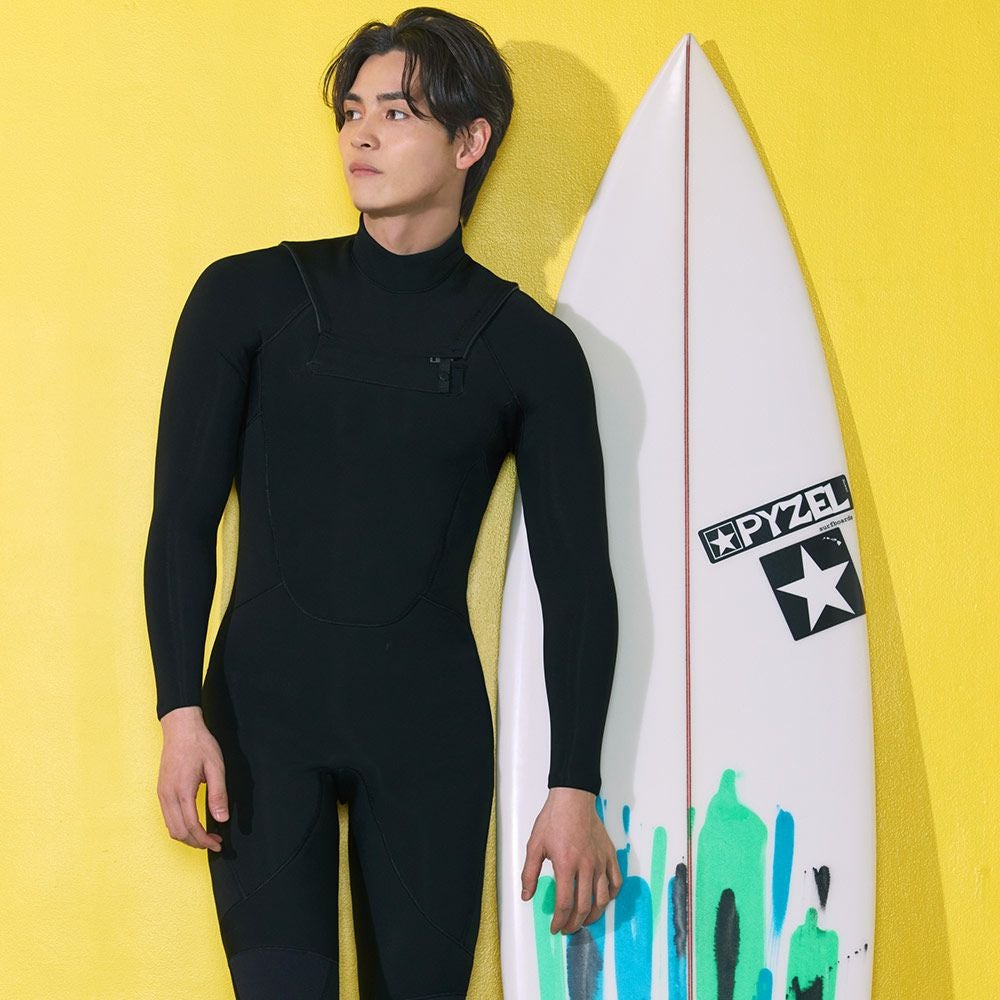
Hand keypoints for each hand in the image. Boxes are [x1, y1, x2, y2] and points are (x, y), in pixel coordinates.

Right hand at [156, 706, 228, 852]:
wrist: (180, 728)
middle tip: (214, 842)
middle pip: (178, 832)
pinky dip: (179, 827)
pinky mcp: (161, 791)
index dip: (205, 840)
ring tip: (205, 836)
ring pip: (170, 827)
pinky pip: (167, 817)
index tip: (218, 843)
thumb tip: (221, 819)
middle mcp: (168, 795)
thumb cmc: (199, 744)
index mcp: (182, 790)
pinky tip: (193, 824)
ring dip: (187, 836)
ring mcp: (162, 793)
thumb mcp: (216, 767)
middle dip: (196, 842)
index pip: (192, 826)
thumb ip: (218, 794)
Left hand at [520, 786, 622, 934]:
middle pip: (584, 906)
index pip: (565, 903)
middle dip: (575, 923)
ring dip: (594, 915)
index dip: (559, 920)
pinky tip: (603, 900)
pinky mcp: (610, 855)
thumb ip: (529, 873)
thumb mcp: (535, 845)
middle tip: (568, 930)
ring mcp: (600, 861)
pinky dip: (611, 895)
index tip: (555, 928)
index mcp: (566, 865)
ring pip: (602, 898)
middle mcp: (586, 866)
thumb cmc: (553, 820)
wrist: (573, 799)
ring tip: (584, 921)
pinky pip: (616, 881)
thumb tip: (526, 896)